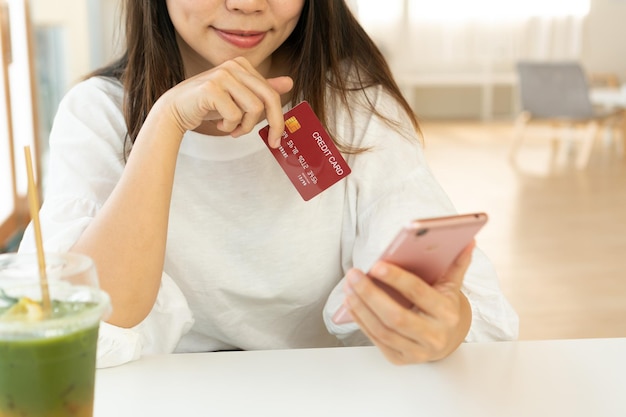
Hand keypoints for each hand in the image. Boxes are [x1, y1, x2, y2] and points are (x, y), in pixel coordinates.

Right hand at [156, 57, 292, 146]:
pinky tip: (218, 125)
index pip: (271, 93)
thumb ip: (261, 90)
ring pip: (254, 109)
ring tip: (231, 128)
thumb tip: (289, 82)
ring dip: (244, 126)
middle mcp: (234, 66)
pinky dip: (229, 127)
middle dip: (274, 124)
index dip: (278, 117)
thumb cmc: (208, 105)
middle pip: (268, 98)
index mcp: (242, 65)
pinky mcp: (211, 88)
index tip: (277, 137)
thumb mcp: (238, 98)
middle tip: (273, 142)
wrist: (175, 110)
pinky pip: (235, 115)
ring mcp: (222, 75)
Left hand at [343, 241, 475, 364]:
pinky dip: (361, 320)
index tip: (376, 265)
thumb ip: (456, 263)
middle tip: (354, 274)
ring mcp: (417, 351)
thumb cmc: (444, 307)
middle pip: (396, 316)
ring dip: (361, 307)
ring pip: (382, 330)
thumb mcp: (451, 285)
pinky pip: (376, 340)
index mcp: (448, 314)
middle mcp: (434, 336)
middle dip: (370, 294)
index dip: (397, 279)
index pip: (419, 293)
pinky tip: (351, 303)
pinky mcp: (401, 359)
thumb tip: (468, 240)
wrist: (446, 339)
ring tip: (349, 287)